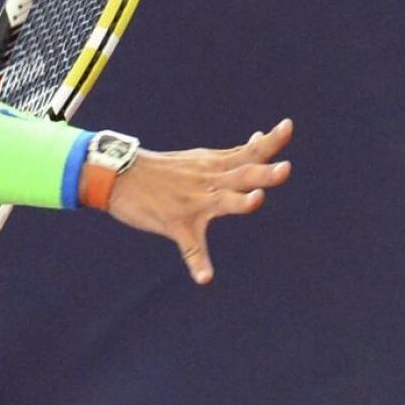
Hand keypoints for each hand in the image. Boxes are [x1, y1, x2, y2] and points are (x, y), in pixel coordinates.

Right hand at [107, 118, 293, 283]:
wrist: (117, 175)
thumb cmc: (160, 169)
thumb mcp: (196, 159)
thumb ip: (230, 158)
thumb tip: (260, 140)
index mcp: (214, 166)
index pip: (249, 152)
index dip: (271, 141)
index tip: (288, 126)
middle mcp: (208, 181)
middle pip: (242, 175)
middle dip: (264, 173)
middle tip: (285, 168)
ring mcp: (193, 202)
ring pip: (223, 201)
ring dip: (242, 202)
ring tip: (257, 200)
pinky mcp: (175, 222)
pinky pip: (190, 246)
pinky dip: (198, 262)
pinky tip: (205, 277)